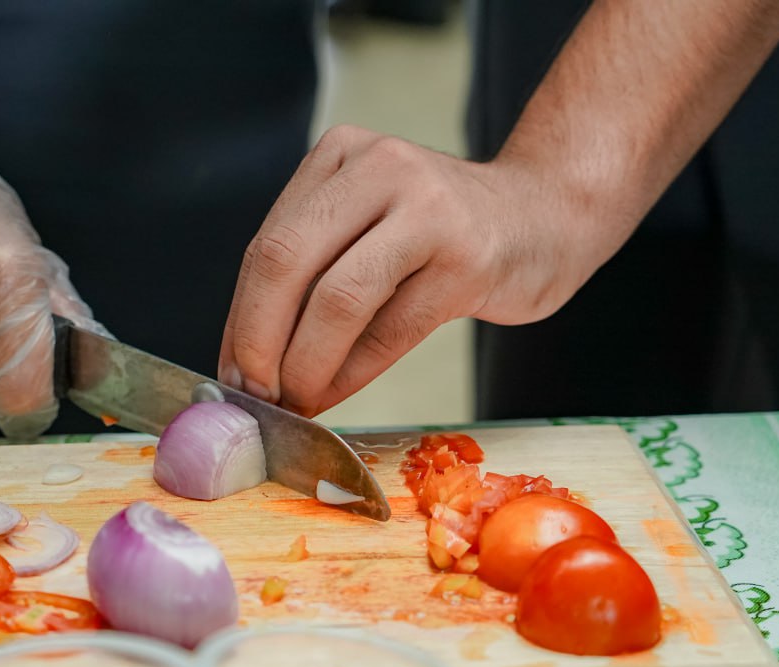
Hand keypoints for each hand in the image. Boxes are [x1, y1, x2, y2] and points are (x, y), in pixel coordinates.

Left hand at [218, 125, 605, 417]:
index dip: (240, 318)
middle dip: (260, 341)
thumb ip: (309, 273)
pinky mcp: (468, 260)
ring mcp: (429, 210)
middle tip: (255, 393)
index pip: (268, 245)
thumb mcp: (367, 224)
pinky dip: (351, 373)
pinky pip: (389, 331)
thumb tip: (246, 361)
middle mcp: (381, 168)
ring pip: (337, 299)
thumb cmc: (442, 233)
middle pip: (288, 262)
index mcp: (342, 154)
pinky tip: (334, 395)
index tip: (232, 373)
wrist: (546, 216)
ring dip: (305, 365)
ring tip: (295, 400)